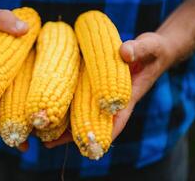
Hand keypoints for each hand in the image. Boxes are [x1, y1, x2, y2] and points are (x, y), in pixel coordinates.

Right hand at [0, 8, 28, 149]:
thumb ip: (3, 20)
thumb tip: (25, 30)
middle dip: (5, 127)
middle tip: (20, 145)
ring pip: (3, 109)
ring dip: (13, 125)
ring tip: (26, 145)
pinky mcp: (4, 85)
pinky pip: (10, 101)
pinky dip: (17, 112)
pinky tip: (30, 124)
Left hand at [44, 32, 174, 148]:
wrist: (151, 51)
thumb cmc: (153, 52)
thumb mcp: (149, 47)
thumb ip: (140, 49)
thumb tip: (125, 53)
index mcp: (127, 97)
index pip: (116, 121)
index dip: (101, 134)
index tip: (85, 147)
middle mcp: (113, 100)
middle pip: (93, 123)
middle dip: (74, 135)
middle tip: (49, 142)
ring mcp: (103, 94)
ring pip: (84, 114)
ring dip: (66, 124)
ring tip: (42, 134)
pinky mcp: (96, 86)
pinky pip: (81, 99)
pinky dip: (68, 106)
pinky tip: (49, 108)